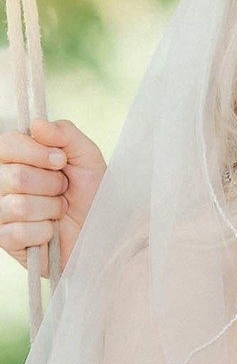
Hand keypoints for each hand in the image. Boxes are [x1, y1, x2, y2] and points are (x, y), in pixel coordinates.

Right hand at [0, 119, 105, 273]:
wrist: (100, 230)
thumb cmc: (89, 192)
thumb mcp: (86, 157)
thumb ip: (65, 133)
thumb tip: (37, 124)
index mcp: (15, 158)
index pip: (7, 144)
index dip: (37, 152)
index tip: (61, 160)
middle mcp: (1, 182)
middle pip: (16, 176)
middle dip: (51, 184)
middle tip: (63, 190)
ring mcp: (0, 211)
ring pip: (19, 205)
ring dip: (51, 208)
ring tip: (59, 210)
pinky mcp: (5, 239)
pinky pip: (20, 232)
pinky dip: (45, 231)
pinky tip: (50, 230)